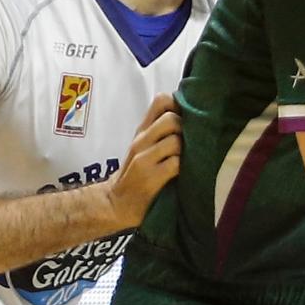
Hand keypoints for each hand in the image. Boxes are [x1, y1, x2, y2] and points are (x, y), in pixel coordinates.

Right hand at [105, 94, 181, 228]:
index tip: (186, 118)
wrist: (115, 204)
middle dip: (186, 129)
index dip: (178, 104)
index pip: (161, 100)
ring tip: (187, 160)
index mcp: (142, 130)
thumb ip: (159, 131)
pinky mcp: (150, 178)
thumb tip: (188, 115)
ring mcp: (144, 159)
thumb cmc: (136, 174)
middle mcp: (141, 140)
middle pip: (171, 118)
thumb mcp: (143, 147)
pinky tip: (183, 175)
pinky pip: (175, 164)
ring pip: (175, 141)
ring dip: (186, 150)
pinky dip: (184, 168)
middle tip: (189, 143)